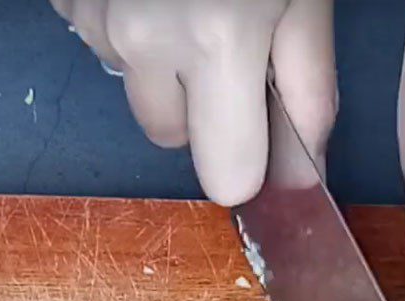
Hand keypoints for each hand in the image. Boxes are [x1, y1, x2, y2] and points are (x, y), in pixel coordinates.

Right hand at [49, 0, 336, 204]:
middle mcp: (143, 40)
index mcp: (217, 40)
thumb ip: (308, 83)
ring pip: (131, 89)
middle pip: (169, 138)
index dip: (245, 164)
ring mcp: (95, 17)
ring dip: (156, 65)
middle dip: (197, 111)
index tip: (255, 137)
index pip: (226, 178)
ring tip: (182, 3)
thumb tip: (305, 168)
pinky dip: (124, 27)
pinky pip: (99, 44)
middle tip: (222, 47)